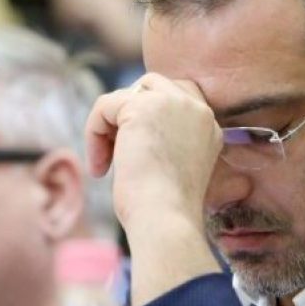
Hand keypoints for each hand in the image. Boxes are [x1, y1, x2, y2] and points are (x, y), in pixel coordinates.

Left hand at [86, 74, 223, 305]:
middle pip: (152, 85)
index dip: (150, 114)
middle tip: (117, 150)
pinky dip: (93, 134)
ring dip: (108, 126)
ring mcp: (173, 103)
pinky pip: (105, 106)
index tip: (135, 149)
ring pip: (126, 95)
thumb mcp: (174, 167)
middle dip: (127, 113)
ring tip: (105, 162)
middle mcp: (197, 109)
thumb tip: (129, 129)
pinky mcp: (143, 106)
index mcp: (210, 126)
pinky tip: (100, 167)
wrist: (166, 220)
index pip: (179, 96)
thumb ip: (165, 139)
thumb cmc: (167, 210)